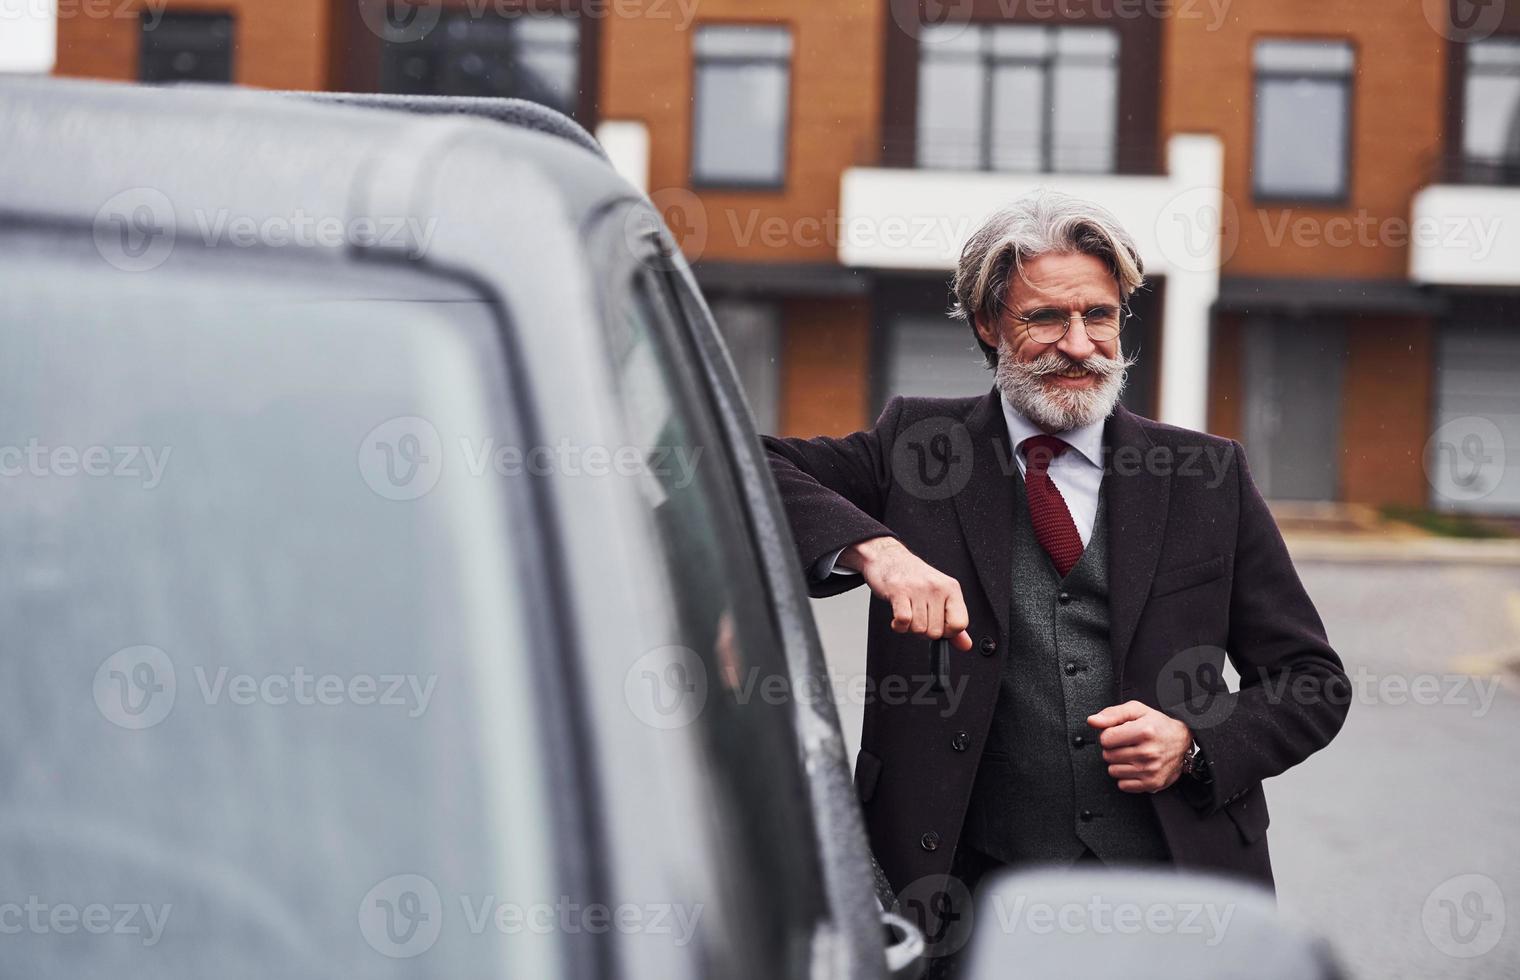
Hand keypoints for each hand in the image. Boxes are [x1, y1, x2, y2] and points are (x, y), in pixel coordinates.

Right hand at [841, 537, 972, 650]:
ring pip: (919, 629)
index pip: (959, 624)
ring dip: (910, 627)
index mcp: (951, 588)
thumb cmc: (913, 577)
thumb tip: (965, 644)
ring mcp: (918, 589)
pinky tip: (898, 618)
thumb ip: (952, 621)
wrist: (888, 557)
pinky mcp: (898, 591)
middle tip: (918, 616)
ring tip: (907, 612)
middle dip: (924, 631)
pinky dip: (899, 626)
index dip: (947, 632)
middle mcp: (936, 587)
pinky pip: (904, 621)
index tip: (938, 625)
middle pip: (936, 631)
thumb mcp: (939, 596)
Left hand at [1087, 701, 1191, 793]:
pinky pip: (1123, 785)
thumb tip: (1092, 721)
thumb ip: (1112, 714)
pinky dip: (1126, 777)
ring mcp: (1150, 770)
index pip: (1105, 739)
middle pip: (1108, 755)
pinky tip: (1135, 766)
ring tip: (1131, 754)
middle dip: (1113, 749)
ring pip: (1113, 771)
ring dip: (1118, 763)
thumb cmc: (1158, 725)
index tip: (1118, 734)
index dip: (1108, 735)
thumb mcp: (1136, 710)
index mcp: (1144, 731)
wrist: (1182, 742)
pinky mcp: (1152, 783)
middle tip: (1127, 744)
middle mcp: (1148, 752)